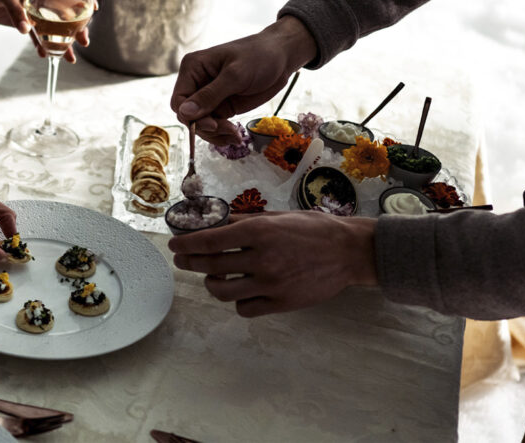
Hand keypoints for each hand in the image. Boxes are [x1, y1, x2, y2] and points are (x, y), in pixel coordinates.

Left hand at [0, 0, 88, 62]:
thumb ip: (16, 11)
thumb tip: (26, 30)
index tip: (94, 9)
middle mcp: (43, 0)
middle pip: (66, 14)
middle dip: (78, 29)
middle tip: (84, 42)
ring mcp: (35, 13)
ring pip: (54, 29)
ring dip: (64, 43)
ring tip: (71, 58)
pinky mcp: (25, 24)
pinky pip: (37, 37)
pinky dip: (42, 46)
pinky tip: (47, 56)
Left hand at [168, 211, 377, 316]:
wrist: (349, 252)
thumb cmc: (314, 229)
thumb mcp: (278, 216)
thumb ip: (246, 221)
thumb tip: (215, 223)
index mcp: (260, 231)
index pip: (210, 240)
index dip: (186, 243)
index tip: (175, 244)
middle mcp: (262, 258)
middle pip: (211, 265)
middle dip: (190, 262)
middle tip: (183, 260)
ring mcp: (271, 284)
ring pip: (222, 291)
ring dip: (211, 283)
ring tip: (213, 277)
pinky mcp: (281, 303)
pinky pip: (244, 308)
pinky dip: (237, 301)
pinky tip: (240, 292)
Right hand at [170, 16, 317, 143]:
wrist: (282, 57)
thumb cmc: (259, 56)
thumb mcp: (235, 75)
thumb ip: (210, 95)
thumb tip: (185, 112)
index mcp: (193, 68)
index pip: (179, 100)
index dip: (190, 116)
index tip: (212, 124)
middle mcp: (197, 83)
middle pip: (188, 116)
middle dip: (206, 127)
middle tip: (228, 130)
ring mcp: (209, 97)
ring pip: (200, 125)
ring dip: (215, 134)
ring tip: (235, 136)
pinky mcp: (222, 106)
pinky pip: (214, 126)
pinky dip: (223, 134)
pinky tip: (236, 136)